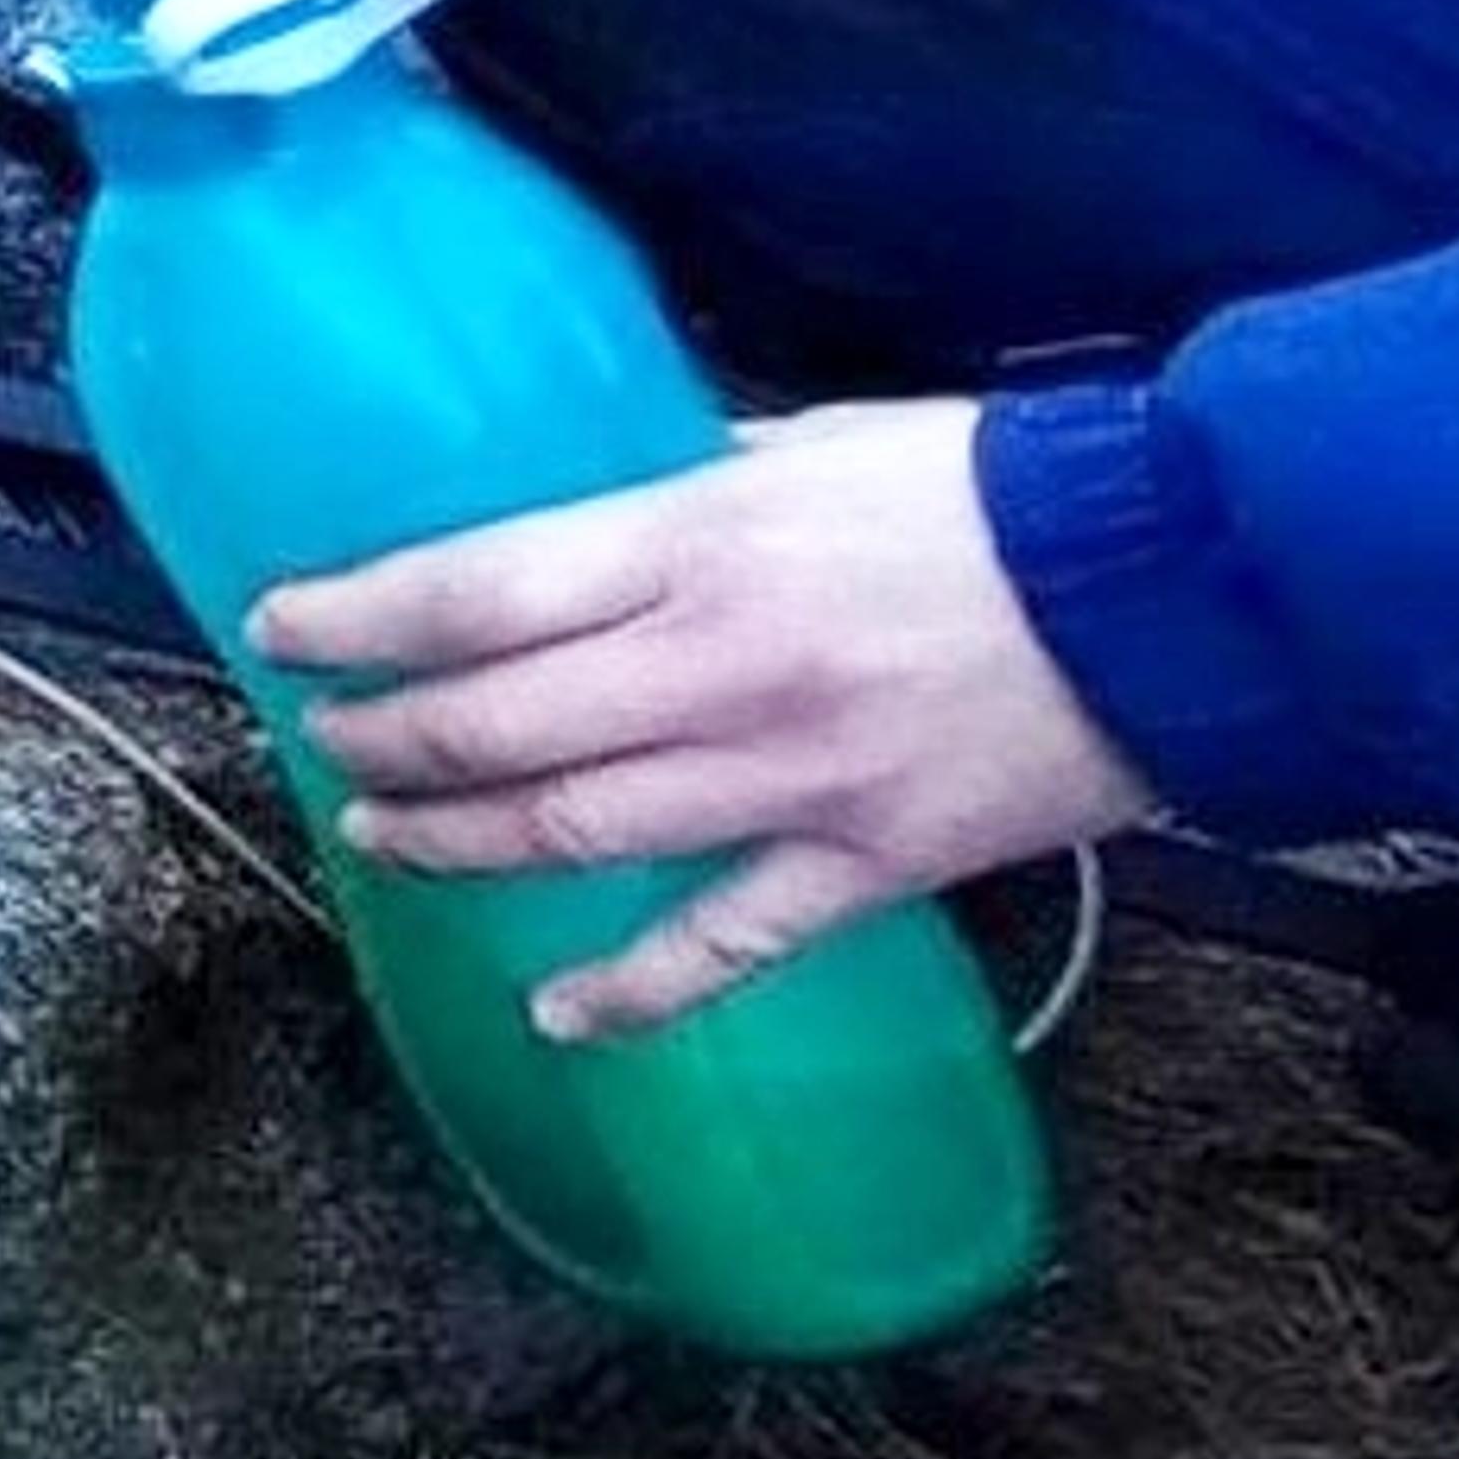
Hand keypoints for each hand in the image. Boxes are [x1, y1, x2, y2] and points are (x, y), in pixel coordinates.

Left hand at [250, 402, 1155, 1037]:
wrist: (1174, 583)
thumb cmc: (991, 493)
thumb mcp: (810, 443)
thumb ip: (687, 491)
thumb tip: (595, 515)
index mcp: (699, 544)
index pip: (477, 592)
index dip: (360, 618)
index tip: (285, 628)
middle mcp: (720, 668)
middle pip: (498, 725)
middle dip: (387, 743)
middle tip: (329, 746)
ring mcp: (791, 779)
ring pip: (578, 834)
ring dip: (462, 846)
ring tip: (387, 841)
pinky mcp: (869, 866)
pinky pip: (724, 947)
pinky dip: (634, 993)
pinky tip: (558, 1014)